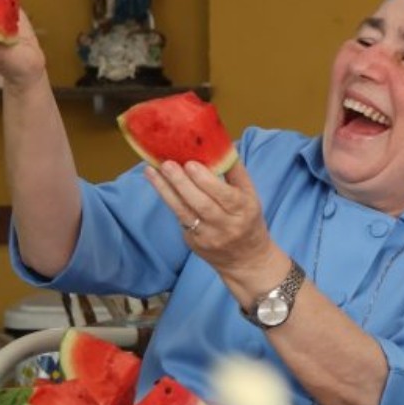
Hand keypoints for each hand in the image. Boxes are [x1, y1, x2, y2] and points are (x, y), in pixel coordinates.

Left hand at [145, 158, 276, 277]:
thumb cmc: (248, 220)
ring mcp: (208, 236)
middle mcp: (227, 225)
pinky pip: (180, 218)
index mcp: (244, 210)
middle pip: (201, 204)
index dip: (206, 181)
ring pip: (184, 212)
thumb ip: (236, 173)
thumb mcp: (251, 197)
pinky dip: (169, 200)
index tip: (191, 164)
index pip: (225, 196)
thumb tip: (220, 144)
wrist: (247, 260)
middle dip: (182, 183)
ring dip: (166, 190)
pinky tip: (158, 183)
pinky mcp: (193, 242)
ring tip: (152, 171)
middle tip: (167, 164)